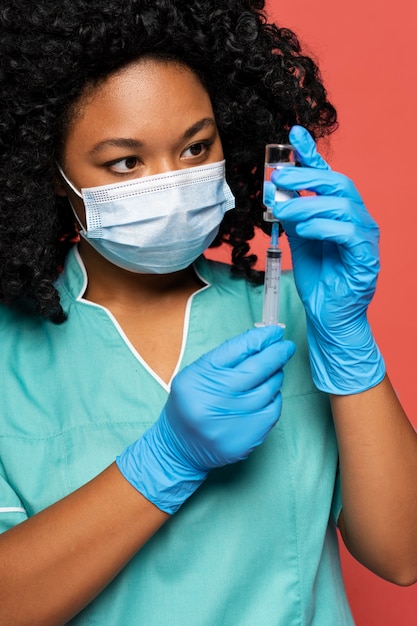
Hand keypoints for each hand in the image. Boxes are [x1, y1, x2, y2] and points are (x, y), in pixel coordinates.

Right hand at [116, 326, 294, 512]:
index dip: (260, 338)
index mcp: (199, 378)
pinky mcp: (246, 439)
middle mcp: (214, 400)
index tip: (274, 331)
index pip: (236, 350)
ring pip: (268, 390)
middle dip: (276, 354)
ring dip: (275, 376)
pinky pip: (272, 411)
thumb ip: (227, 356)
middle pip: (256, 369)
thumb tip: (261, 339)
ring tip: (272, 372)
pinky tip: (267, 395)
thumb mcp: (197, 373)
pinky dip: (274, 398)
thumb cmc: (191, 402)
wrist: (179, 447)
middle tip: (286, 346)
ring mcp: (232, 422)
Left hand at [269, 125, 384, 393]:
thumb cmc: (319, 278)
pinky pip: (348, 234)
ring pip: (343, 206)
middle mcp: (357, 219)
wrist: (328, 315)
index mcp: (340, 212)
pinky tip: (304, 231)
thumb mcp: (298, 240)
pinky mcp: (365, 258)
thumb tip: (274, 190)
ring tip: (284, 210)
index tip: (293, 135)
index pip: (327, 177)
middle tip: (279, 178)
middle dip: (307, 177)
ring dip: (310, 204)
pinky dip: (324, 227)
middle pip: (339, 185)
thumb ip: (292, 215)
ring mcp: (364, 238)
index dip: (311, 155)